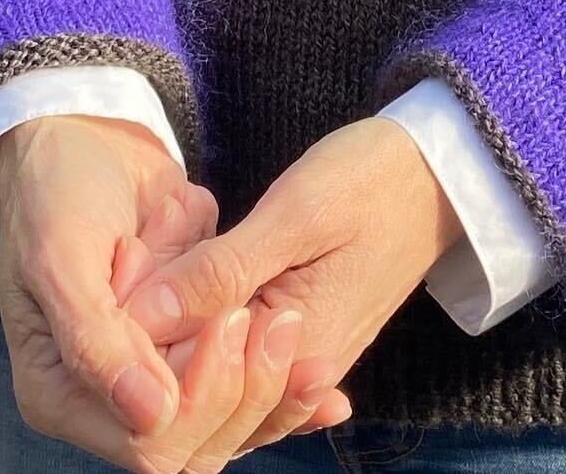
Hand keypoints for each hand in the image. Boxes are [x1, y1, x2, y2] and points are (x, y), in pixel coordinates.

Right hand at [0, 113, 351, 473]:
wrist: (85, 136)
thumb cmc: (59, 190)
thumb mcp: (63, 256)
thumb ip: (97, 338)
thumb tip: (151, 417)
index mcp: (60, 393)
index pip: (150, 442)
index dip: (201, 398)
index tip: (232, 321)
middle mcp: (110, 395)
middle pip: (197, 441)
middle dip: (244, 389)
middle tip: (275, 317)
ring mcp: (154, 366)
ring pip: (227, 416)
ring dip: (266, 379)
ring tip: (285, 314)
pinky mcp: (191, 336)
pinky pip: (241, 380)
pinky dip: (278, 377)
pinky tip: (324, 382)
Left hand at [122, 117, 465, 458]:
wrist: (437, 172)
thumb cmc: (373, 179)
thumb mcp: (296, 213)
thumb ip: (220, 272)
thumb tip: (137, 318)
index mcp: (297, 352)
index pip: (189, 382)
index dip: (141, 335)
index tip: (128, 262)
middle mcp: (299, 375)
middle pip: (195, 393)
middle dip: (153, 332)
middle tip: (138, 254)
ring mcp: (303, 363)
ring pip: (210, 379)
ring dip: (175, 329)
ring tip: (161, 256)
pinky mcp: (302, 342)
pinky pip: (238, 364)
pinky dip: (203, 330)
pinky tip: (185, 284)